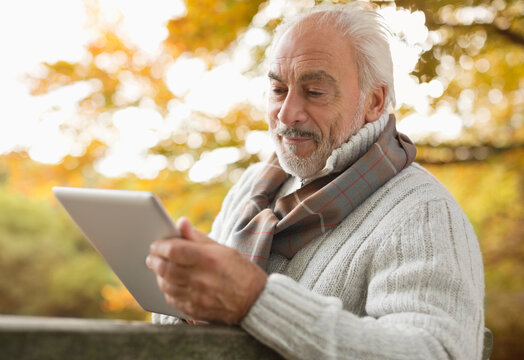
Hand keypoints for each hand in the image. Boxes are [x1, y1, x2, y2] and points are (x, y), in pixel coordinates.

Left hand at [146, 217, 267, 324]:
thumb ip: (198, 238)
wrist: (256, 302)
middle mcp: (201, 278)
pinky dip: (167, 291)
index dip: (161, 246)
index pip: (174, 250)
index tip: (156, 244)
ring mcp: (197, 297)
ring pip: (166, 285)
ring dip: (159, 275)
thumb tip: (181, 223)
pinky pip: (173, 300)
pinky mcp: (195, 311)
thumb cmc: (241, 272)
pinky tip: (169, 284)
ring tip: (159, 269)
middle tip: (152, 256)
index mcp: (209, 259)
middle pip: (166, 268)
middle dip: (155, 260)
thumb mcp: (224, 250)